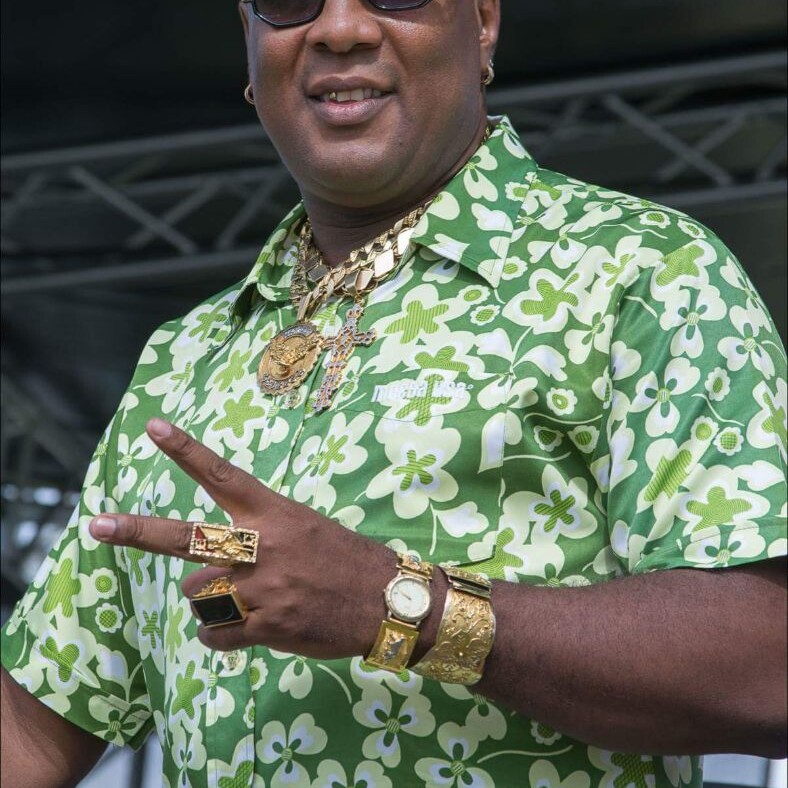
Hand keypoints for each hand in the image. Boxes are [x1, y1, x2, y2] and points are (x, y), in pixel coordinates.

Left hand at [88, 418, 397, 656]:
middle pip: (188, 538)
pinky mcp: (268, 627)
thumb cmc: (346, 558)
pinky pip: (216, 636)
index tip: (154, 427)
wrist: (387, 600)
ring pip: (198, 595)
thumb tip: (220, 554)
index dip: (186, 450)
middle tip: (98, 524)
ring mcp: (263, 588)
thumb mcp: (306, 528)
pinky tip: (239, 632)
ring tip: (238, 601)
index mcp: (275, 514)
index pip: (222, 474)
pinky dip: (219, 637)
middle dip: (139, 531)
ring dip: (208, 601)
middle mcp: (263, 546)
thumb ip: (262, 532)